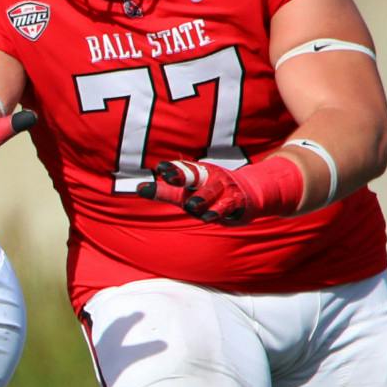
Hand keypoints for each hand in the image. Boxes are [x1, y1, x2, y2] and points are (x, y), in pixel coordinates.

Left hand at [136, 154, 302, 225]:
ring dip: (201, 198)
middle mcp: (210, 177)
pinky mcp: (236, 201)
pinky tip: (208, 217)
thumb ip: (164, 191)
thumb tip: (139, 188)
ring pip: (211, 192)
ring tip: (191, 206)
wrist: (248, 194)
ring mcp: (224, 188)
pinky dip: (218, 211)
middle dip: (181, 175)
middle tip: (168, 177)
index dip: (172, 168)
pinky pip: (227, 206)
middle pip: (194, 175)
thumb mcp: (187, 192)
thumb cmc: (209, 193)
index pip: (182, 169)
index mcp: (197, 173)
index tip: (160, 168)